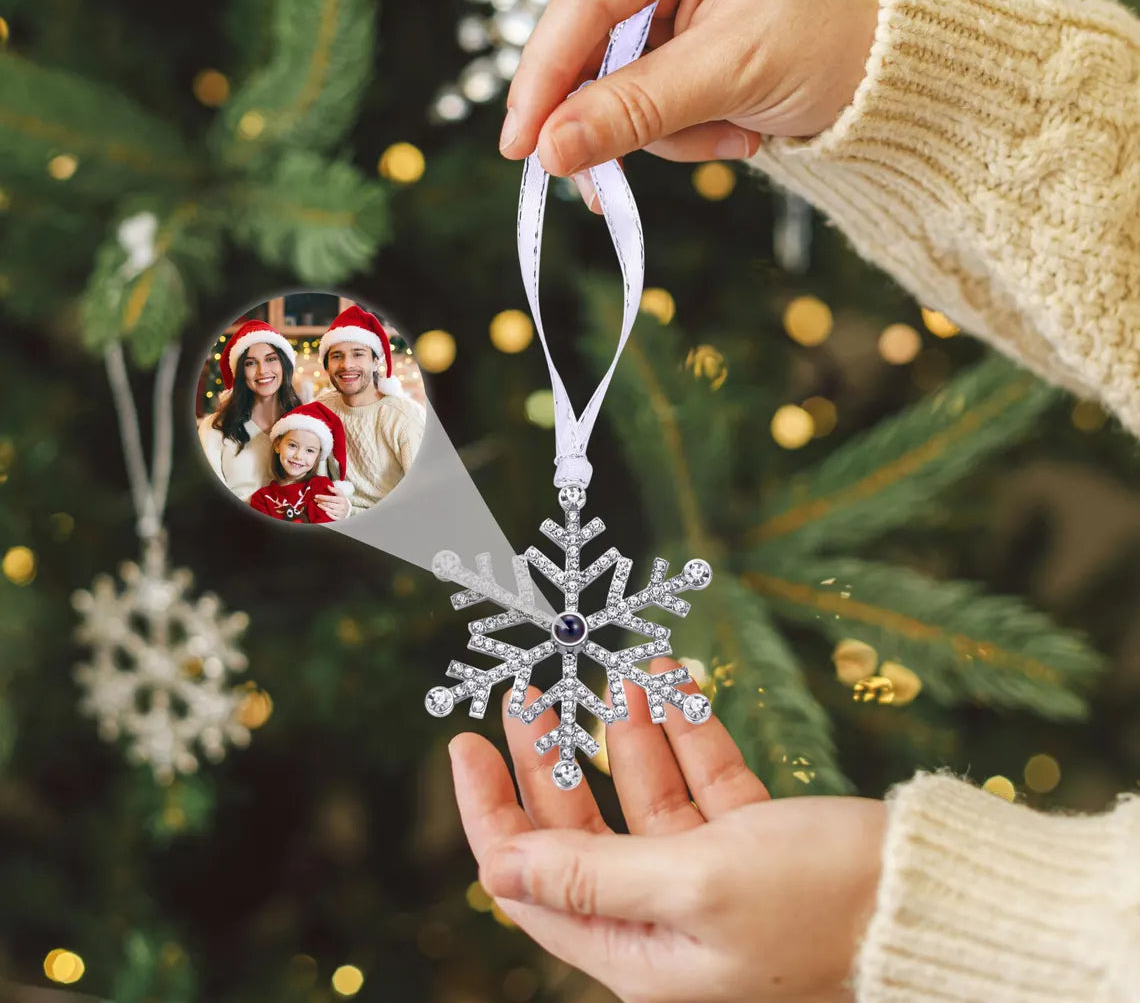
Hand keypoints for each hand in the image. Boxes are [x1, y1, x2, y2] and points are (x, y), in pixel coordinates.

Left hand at [314, 492, 349, 520]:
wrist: (347, 509)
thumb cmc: (341, 500)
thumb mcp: (340, 493)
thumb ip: (334, 489)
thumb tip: (328, 486)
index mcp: (341, 500)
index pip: (330, 498)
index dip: (322, 497)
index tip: (316, 496)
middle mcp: (341, 507)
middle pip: (329, 504)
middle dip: (321, 502)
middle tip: (315, 500)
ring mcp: (340, 513)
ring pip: (330, 510)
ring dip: (322, 507)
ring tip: (318, 504)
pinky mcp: (339, 518)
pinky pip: (333, 517)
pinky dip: (328, 515)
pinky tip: (324, 512)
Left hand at [450, 657, 884, 1002]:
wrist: (934, 902)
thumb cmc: (820, 901)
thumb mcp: (696, 884)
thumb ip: (592, 875)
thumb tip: (498, 869)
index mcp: (639, 953)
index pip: (531, 884)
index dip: (491, 813)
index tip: (465, 743)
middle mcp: (666, 922)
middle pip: (580, 833)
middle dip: (552, 760)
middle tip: (529, 693)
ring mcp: (711, 881)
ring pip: (642, 797)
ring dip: (624, 735)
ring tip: (612, 674)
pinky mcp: (753, 844)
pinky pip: (699, 782)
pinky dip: (683, 735)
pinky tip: (669, 684)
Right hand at [499, 0, 878, 209]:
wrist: (899, 58)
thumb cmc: (835, 34)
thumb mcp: (731, 73)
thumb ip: (635, 109)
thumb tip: (549, 151)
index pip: (583, 2)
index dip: (544, 78)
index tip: (521, 146)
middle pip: (591, 51)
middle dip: (618, 120)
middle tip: (606, 189)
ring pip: (618, 88)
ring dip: (670, 133)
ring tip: (736, 136)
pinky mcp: (679, 42)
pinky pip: (650, 102)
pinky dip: (686, 131)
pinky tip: (738, 132)